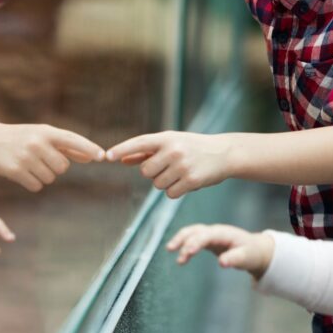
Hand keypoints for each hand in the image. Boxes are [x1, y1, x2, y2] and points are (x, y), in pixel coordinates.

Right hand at [0, 122, 103, 191]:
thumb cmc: (21, 138)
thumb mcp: (42, 136)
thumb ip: (66, 147)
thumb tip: (90, 157)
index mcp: (46, 131)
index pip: (72, 139)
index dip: (88, 148)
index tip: (102, 156)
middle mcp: (37, 142)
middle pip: (63, 167)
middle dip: (55, 167)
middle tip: (40, 159)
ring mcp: (26, 157)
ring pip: (50, 178)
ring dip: (43, 176)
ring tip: (29, 164)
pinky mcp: (16, 171)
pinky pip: (36, 186)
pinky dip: (32, 183)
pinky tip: (22, 172)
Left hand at [105, 131, 230, 197]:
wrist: (224, 153)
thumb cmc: (193, 147)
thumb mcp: (172, 143)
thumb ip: (147, 152)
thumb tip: (122, 160)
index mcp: (167, 138)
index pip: (140, 143)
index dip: (122, 149)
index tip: (107, 156)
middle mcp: (174, 150)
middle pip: (146, 171)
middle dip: (153, 173)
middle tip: (169, 167)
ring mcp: (182, 166)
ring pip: (157, 185)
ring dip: (166, 183)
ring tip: (181, 172)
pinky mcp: (191, 181)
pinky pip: (170, 194)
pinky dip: (176, 191)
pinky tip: (188, 181)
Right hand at [166, 224, 274, 278]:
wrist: (255, 249)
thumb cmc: (251, 253)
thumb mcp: (246, 257)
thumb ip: (234, 259)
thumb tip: (221, 263)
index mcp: (223, 233)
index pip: (206, 235)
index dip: (195, 242)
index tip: (187, 253)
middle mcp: (215, 231)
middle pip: (195, 230)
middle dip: (182, 239)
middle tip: (171, 249)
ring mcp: (210, 234)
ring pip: (191, 232)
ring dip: (180, 239)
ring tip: (169, 249)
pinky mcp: (208, 240)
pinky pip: (193, 239)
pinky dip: (184, 245)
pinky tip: (180, 258)